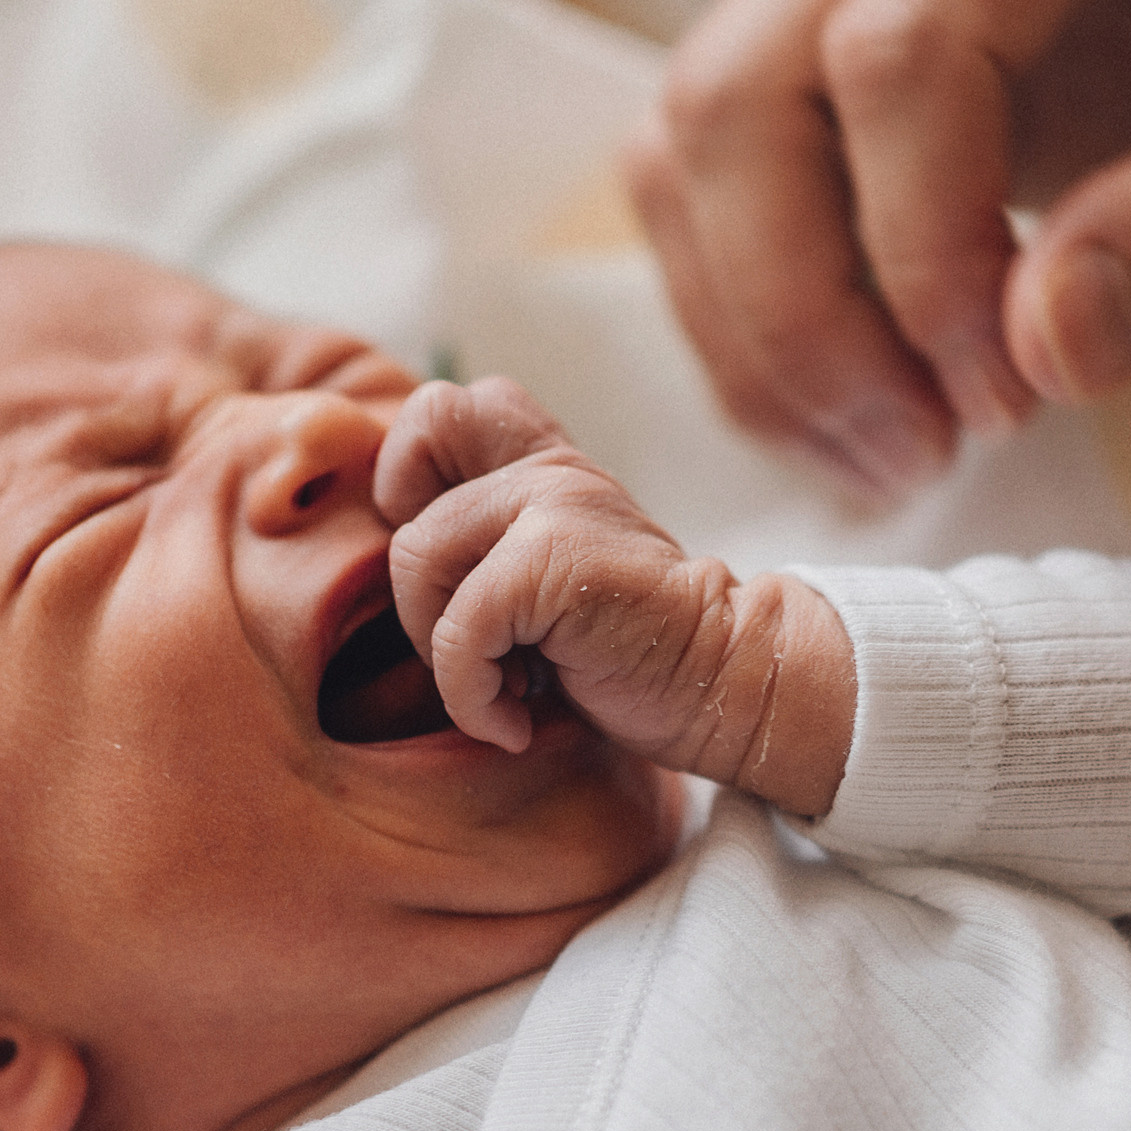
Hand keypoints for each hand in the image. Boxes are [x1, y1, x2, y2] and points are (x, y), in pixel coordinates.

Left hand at [376, 378, 851, 814]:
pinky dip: (471, 695)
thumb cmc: (635, 653)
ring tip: (506, 689)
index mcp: (547, 464)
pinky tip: (515, 722)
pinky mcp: (554, 561)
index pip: (440, 408)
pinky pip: (459, 627)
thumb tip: (397, 561)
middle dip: (413, 572)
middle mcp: (550, 468)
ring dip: (442, 650)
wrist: (733, 685)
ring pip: (418, 556)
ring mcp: (555, 504)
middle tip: (468, 635)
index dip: (408, 476)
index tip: (451, 572)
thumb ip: (499, 542)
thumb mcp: (558, 576)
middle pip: (407, 467)